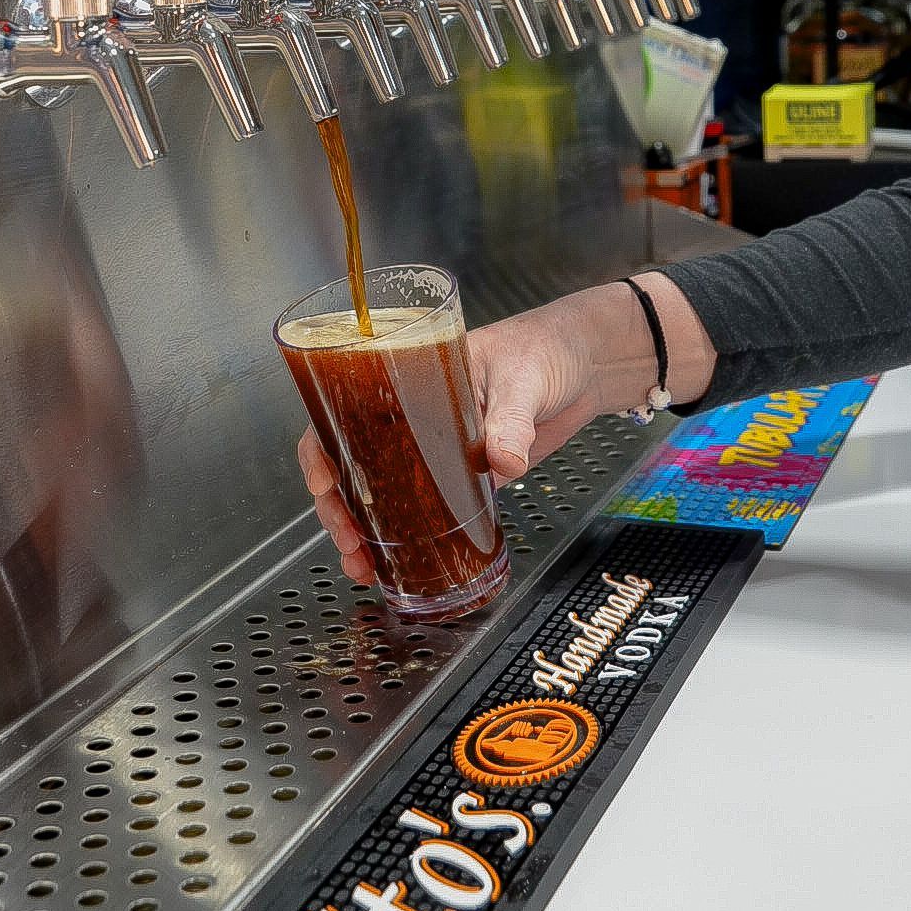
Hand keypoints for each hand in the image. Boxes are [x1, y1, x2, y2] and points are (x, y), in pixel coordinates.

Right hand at [297, 275, 716, 583]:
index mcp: (409, 376)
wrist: (588, 363)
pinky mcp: (465, 470)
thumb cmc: (546, 346)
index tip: (324, 485)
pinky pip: (424, 502)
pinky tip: (398, 558)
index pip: (344, 411)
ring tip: (364, 564)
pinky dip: (406, 532)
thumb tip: (503, 460)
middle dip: (339, 506)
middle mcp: (412, 413)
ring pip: (381, 488)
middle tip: (349, 543)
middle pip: (353, 460)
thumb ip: (510, 420)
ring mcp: (436, 445)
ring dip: (367, 527)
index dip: (322, 449)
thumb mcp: (522, 378)